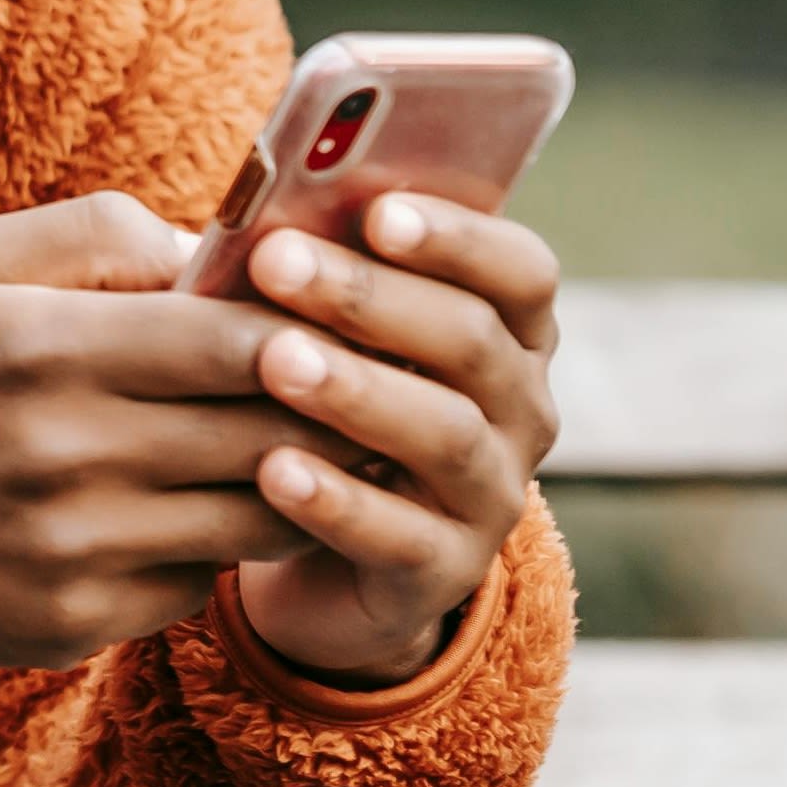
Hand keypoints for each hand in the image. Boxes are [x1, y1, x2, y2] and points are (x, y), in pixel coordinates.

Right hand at [0, 195, 314, 668]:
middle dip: (332, 407)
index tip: (341, 318)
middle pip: (263, 434)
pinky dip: (214, 546)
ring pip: (252, 520)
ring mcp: (68, 551)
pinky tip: (206, 510)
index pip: (230, 340)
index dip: (309, 329)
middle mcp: (59, 454)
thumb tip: (219, 249)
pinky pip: (196, 584)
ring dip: (300, 485)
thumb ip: (95, 231)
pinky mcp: (71, 624)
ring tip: (322, 448)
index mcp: (37, 346)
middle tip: (370, 384)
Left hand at [225, 196, 562, 683]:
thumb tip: (265, 217)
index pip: (522, 272)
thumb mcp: (339, 339)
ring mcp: (491, 497)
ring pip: (444, 435)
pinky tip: (273, 470)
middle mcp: (522, 412)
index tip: (377, 211)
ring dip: (357, 391)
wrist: (328, 559)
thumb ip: (326, 278)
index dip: (459, 238)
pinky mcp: (442, 574)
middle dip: (369, 296)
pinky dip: (336, 500)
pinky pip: (398, 537)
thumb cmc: (327, 406)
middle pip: (471, 341)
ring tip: (276, 361)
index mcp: (509, 335)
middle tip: (276, 262)